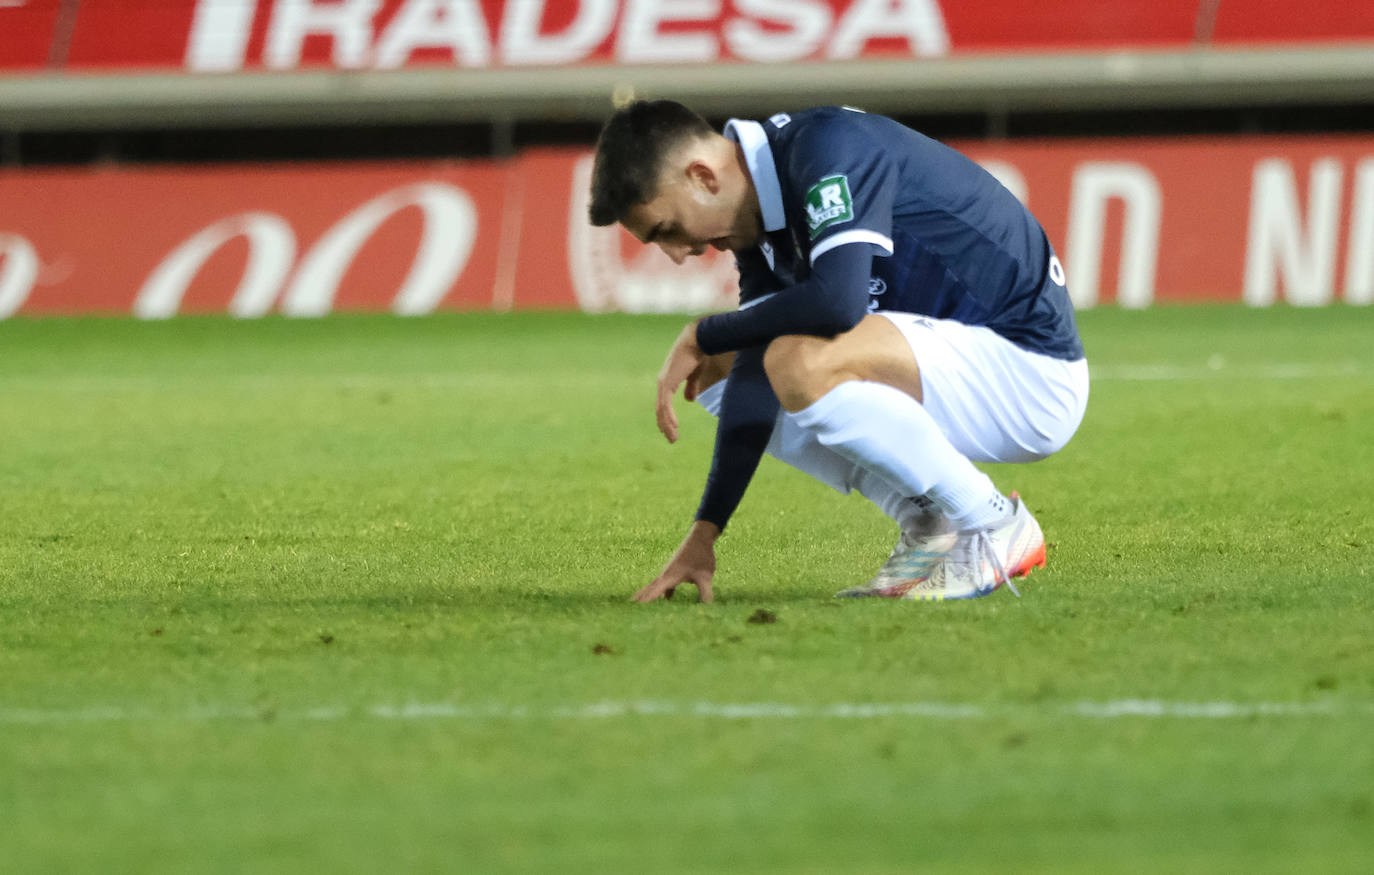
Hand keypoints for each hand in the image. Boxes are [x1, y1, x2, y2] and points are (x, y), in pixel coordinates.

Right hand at [633, 521, 719, 602]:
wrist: (700, 537)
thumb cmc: (701, 555)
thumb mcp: (705, 576)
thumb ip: (705, 592)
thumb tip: (708, 606)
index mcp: (670, 577)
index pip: (655, 593)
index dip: (645, 602)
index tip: (634, 610)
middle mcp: (665, 575)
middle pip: (648, 590)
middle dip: (639, 600)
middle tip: (627, 609)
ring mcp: (668, 573)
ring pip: (653, 586)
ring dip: (645, 595)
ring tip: (634, 604)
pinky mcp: (673, 572)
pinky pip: (662, 585)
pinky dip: (660, 592)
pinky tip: (665, 599)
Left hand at [655, 320, 704, 442]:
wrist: (698, 340)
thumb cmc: (697, 353)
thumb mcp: (694, 374)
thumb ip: (691, 387)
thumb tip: (689, 400)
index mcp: (667, 381)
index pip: (663, 404)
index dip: (667, 418)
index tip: (672, 430)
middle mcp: (662, 383)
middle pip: (660, 410)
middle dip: (665, 426)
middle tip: (672, 439)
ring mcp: (663, 383)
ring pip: (661, 410)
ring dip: (667, 425)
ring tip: (673, 438)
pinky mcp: (667, 383)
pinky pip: (666, 405)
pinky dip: (669, 417)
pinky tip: (674, 426)